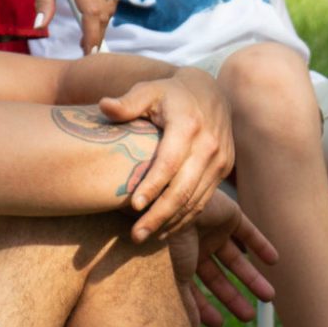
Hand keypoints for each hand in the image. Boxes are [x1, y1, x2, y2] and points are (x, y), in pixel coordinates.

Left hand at [22, 0, 119, 53]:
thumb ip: (43, 0)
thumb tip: (40, 27)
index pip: (92, 14)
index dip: (92, 36)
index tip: (87, 52)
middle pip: (104, 14)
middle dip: (97, 34)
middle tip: (86, 49)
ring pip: (111, 5)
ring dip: (103, 21)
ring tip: (90, 33)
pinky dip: (107, 7)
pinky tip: (96, 12)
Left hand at [99, 70, 232, 241]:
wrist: (211, 91)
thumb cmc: (171, 93)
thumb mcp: (148, 90)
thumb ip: (127, 102)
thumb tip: (103, 105)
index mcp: (188, 124)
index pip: (169, 161)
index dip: (152, 185)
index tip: (134, 206)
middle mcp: (208, 145)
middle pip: (183, 189)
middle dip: (159, 216)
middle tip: (136, 235)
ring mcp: (220, 159)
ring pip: (195, 200)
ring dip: (171, 222)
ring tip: (145, 236)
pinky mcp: (224, 169)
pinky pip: (204, 200)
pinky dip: (185, 218)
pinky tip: (165, 229)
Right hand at [166, 192, 277, 326]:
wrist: (172, 204)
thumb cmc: (167, 243)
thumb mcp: (175, 279)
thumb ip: (185, 303)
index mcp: (178, 262)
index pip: (194, 290)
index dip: (205, 307)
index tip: (219, 324)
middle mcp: (195, 246)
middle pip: (217, 277)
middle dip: (233, 297)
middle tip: (249, 317)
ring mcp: (212, 230)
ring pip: (235, 258)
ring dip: (252, 278)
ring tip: (269, 297)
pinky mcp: (229, 214)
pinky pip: (249, 232)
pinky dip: (261, 246)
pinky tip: (274, 261)